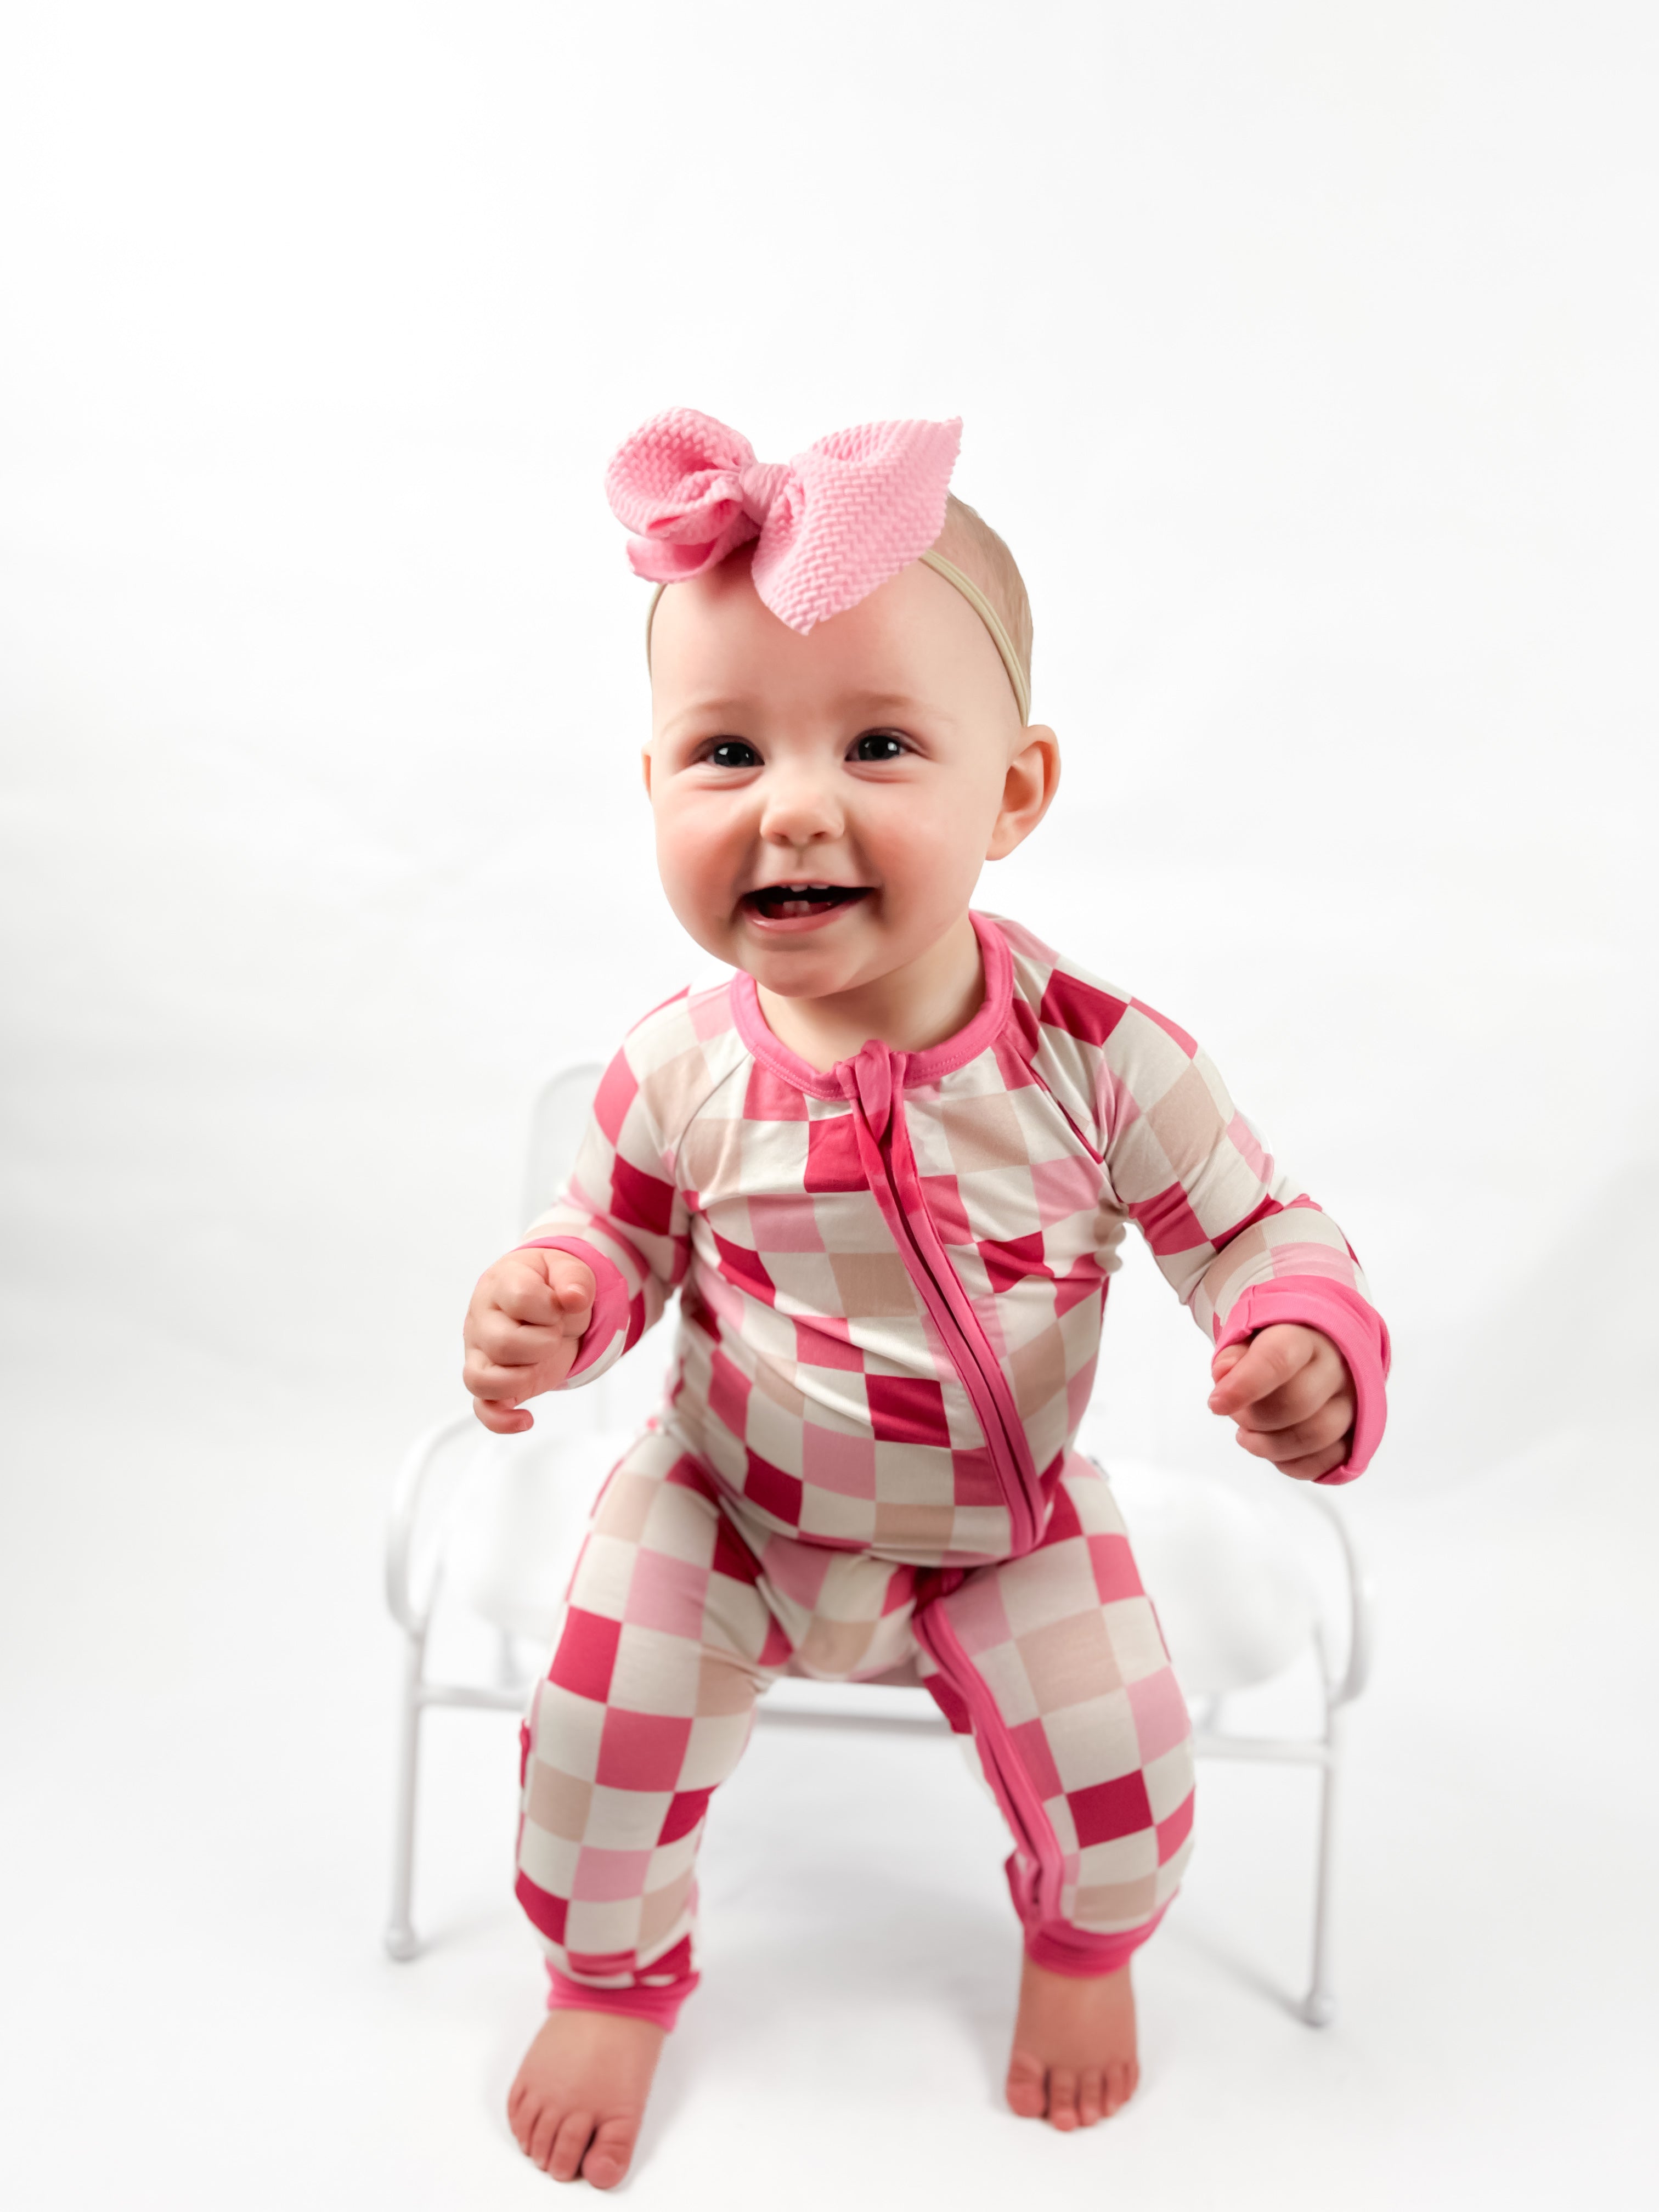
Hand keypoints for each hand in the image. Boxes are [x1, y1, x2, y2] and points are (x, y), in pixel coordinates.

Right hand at [462, 1248, 595, 1432]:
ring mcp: (481, 1354)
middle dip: (544, 1342)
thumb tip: (574, 1298)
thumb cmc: (549, 1286)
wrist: (546, 1303)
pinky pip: (483, 1409)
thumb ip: (573, 1279)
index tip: (559, 1306)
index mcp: (500, 1285)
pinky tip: (525, 1419)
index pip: (521, 1299)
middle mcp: (482, 1321)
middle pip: (503, 1343)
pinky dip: (502, 1420)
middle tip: (554, 1333)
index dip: (551, 1308)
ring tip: (540, 1363)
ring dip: (521, 1377)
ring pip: (480, 1379)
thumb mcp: (567, 1269)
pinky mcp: (491, 1382)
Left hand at [1207, 1323, 1354, 1481]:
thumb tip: (1224, 1373)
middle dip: (1254, 1417)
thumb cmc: (1276, 1350)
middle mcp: (1338, 1368)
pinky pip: (1329, 1461)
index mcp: (1307, 1337)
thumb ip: (1232, 1356)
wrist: (1314, 1353)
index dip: (1244, 1386)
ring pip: (1316, 1436)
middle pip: (1297, 1402)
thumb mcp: (1247, 1341)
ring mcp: (1353, 1403)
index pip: (1278, 1360)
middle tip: (1234, 1414)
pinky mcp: (1356, 1434)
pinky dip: (1292, 1464)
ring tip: (1248, 1435)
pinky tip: (1274, 1451)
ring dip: (1270, 1446)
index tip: (1216, 1404)